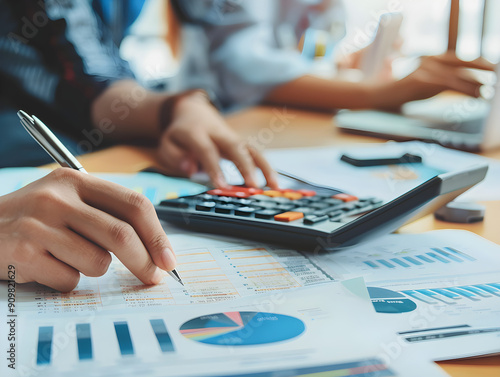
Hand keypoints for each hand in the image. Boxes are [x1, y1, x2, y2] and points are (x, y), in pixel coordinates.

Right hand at [0, 168, 175, 291]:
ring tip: (68, 256)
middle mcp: (57, 198)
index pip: (133, 204)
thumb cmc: (34, 218)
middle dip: (144, 262)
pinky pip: (69, 279)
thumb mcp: (67, 200)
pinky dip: (66, 280)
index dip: (158, 234)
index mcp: (75, 180)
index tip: (169, 259)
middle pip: (121, 235)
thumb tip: (155, 248)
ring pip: (97, 262)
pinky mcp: (22, 253)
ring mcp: (38, 225)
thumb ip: (106, 214)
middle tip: (153, 277)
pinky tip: (47, 266)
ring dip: (93, 268)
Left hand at [157, 91, 278, 188]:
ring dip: (264, 167)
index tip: (222, 186)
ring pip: (251, 149)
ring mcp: (233, 137)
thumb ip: (174, 157)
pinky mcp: (242, 144)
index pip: (207, 150)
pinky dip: (267, 168)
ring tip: (274, 187)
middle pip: (235, 147)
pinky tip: (275, 184)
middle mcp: (219, 133)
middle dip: (246, 167)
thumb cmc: (179, 135)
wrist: (194, 113)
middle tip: (253, 186)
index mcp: (197, 132)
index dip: (215, 167)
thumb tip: (190, 169)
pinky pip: (257, 154)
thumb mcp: (167, 144)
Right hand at [371, 52, 495, 111]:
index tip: (493, 69)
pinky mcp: (423, 80)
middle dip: (483, 68)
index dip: (478, 63)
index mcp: (432, 58)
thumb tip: (473, 87)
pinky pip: (450, 84)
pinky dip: (466, 90)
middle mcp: (430, 60)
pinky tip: (477, 96)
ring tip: (490, 91)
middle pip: (462, 62)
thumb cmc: (402, 93)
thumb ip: (447, 82)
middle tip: (497, 74)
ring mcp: (425, 69)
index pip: (460, 59)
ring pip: (458, 75)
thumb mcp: (428, 85)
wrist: (378, 96)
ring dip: (477, 84)